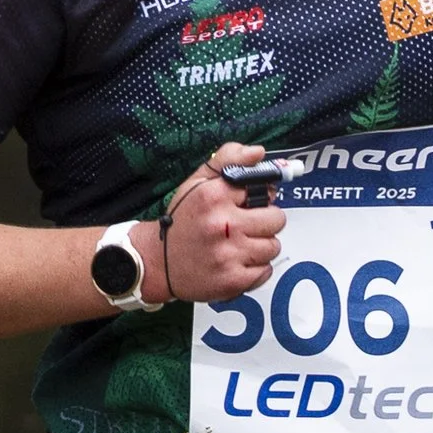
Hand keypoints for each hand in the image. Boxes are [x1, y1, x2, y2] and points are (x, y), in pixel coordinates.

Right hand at [149, 142, 288, 303]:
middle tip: (245, 226)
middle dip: (264, 222)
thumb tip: (258, 152)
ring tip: (238, 245)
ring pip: (273, 246)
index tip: (247, 204)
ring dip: (260, 247)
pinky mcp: (232, 280)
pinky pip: (266, 270)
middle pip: (276, 219)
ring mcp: (228, 254)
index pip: (264, 189)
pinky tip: (236, 262)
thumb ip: (227, 160)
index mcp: (213, 196)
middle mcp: (221, 224)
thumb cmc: (181, 221)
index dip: (258, 197)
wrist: (155, 262)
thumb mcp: (197, 183)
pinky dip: (255, 269)